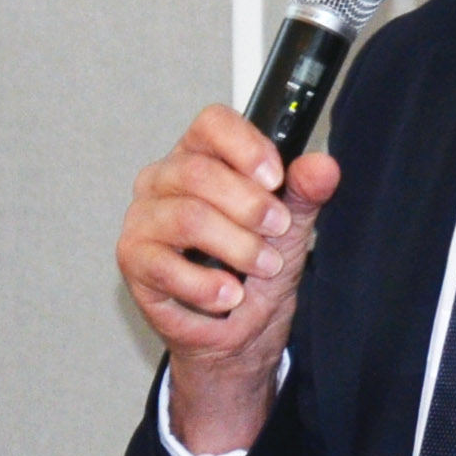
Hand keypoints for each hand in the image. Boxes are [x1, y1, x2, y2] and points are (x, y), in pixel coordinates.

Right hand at [115, 106, 340, 451]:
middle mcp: (164, 179)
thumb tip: (322, 166)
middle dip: (250, 205)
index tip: (276, 178)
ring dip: (237, 246)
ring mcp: (143, 218)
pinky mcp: (133, 259)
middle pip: (198, 172)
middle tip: (278, 230)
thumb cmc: (256, 270)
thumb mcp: (290, 225)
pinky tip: (230, 294)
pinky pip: (165, 265)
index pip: (212, 124)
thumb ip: (304, 191)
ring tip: (262, 266)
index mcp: (201, 155)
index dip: (246, 146)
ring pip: (187, 216)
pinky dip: (207, 285)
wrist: (242, 331)